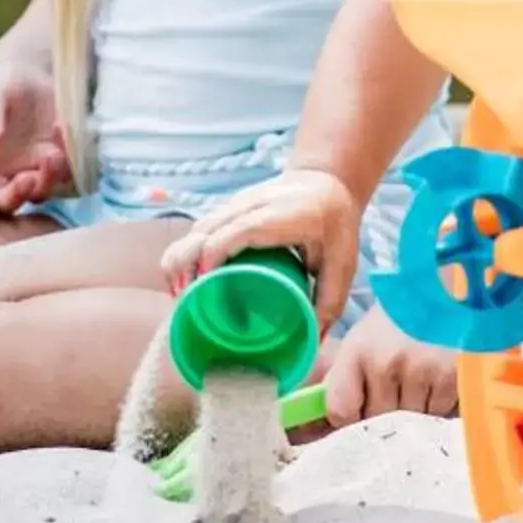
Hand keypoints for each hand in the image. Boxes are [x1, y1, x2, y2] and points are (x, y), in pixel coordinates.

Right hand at [0, 53, 69, 229]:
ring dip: (45, 180)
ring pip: (37, 192)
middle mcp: (1, 171)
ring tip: (52, 154)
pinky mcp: (55, 161)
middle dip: (15, 197)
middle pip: (5, 200)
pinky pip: (63, 173)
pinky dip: (67, 161)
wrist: (31, 74)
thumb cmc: (1, 83)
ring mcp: (30, 168)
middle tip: (27, 179)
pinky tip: (63, 129)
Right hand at [160, 170, 363, 324]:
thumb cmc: (337, 225)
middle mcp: (253, 204)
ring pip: (197, 226)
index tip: (202, 283)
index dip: (214, 254)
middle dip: (186, 263)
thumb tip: (313, 342)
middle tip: (184, 300)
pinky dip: (187, 252)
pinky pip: (200, 228)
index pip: (237, 230)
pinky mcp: (230, 209)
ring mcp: (238, 203)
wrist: (328, 180)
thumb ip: (329, 302)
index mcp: (282, 216)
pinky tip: (186, 279)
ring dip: (181, 258)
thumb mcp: (342, 265)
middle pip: (205, 227)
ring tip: (179, 295)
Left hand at [323, 306, 454, 425]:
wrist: (451, 288)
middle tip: (400, 383)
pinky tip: (444, 378)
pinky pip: (441, 415)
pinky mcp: (453, 379)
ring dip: (417, 411)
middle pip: (378, 420)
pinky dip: (442, 405)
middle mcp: (385, 362)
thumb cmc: (403, 317)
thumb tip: (330, 418)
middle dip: (387, 412)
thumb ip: (345, 377)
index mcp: (358, 350)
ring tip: (424, 378)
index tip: (360, 407)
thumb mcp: (366, 338)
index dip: (350, 415)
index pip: (340, 410)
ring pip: (411, 422)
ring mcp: (421, 372)